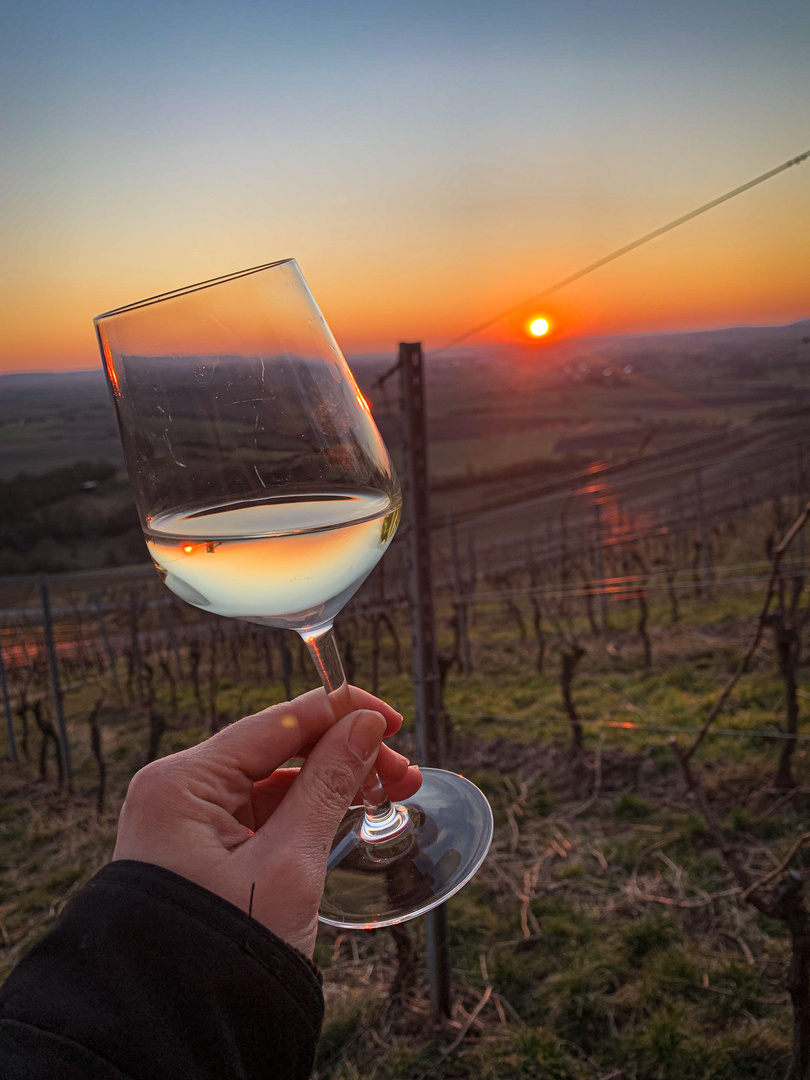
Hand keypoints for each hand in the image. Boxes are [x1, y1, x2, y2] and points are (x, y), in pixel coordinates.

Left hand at [113, 687, 421, 956]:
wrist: (179, 1033)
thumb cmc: (225, 949)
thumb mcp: (290, 862)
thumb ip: (330, 784)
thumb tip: (366, 725)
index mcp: (183, 783)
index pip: (276, 723)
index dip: (338, 713)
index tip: (391, 719)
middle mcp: (180, 792)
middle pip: (278, 751)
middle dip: (343, 755)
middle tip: (404, 772)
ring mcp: (189, 822)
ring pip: (275, 782)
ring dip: (332, 784)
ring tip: (390, 793)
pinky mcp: (203, 850)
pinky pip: (263, 813)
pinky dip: (308, 812)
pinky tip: (350, 814)